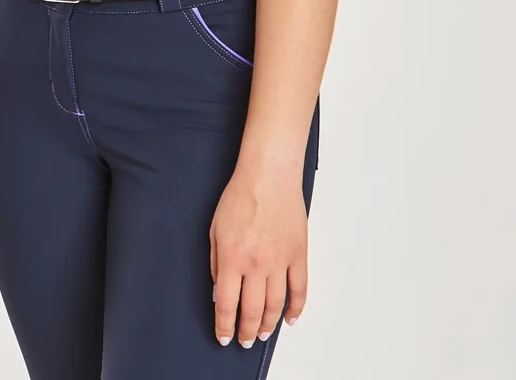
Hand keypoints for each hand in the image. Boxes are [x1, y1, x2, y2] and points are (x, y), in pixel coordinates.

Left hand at [209, 162, 307, 347]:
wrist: (268, 175)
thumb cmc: (241, 195)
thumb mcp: (215, 229)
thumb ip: (216, 263)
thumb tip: (219, 291)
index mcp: (232, 258)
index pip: (226, 304)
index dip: (224, 325)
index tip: (224, 335)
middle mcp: (256, 264)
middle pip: (252, 311)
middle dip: (246, 331)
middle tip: (245, 340)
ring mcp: (280, 261)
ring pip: (275, 305)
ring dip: (268, 324)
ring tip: (262, 333)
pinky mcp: (298, 254)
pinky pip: (299, 289)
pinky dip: (296, 308)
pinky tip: (290, 318)